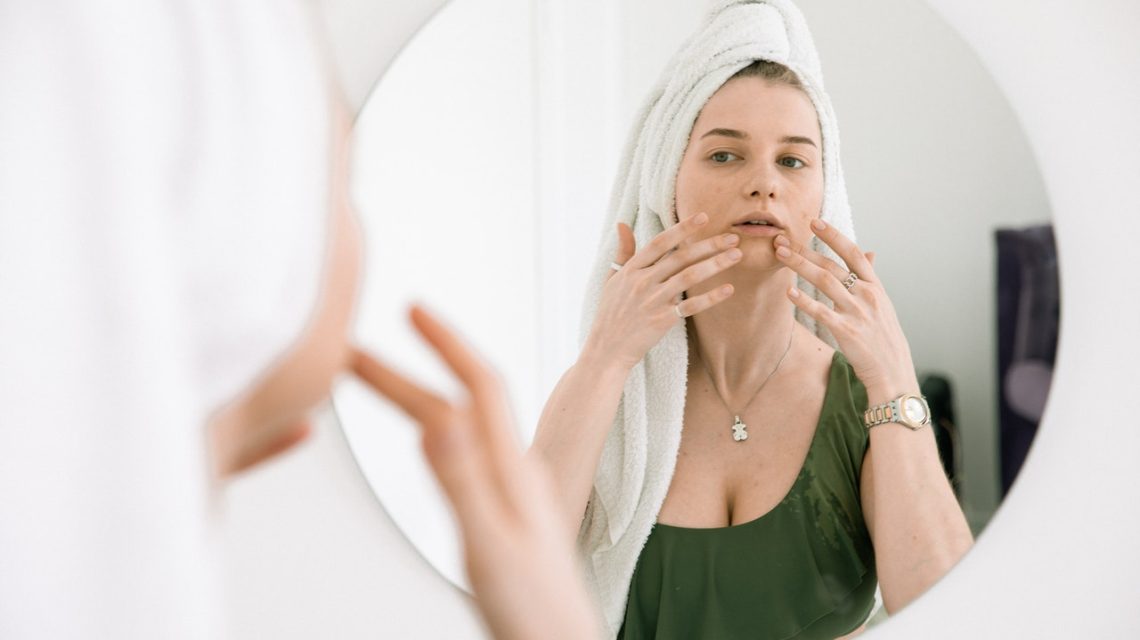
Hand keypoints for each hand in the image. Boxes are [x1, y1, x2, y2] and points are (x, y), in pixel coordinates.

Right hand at [350, 306, 598, 639]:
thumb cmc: (535, 613)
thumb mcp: (490, 544)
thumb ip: (463, 480)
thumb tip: (437, 413)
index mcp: (513, 472)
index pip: (478, 385)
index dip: (445, 343)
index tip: (410, 308)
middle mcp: (517, 473)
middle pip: (459, 403)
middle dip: (405, 372)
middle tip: (353, 353)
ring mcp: (514, 493)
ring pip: (463, 426)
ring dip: (420, 397)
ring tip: (385, 384)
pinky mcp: (507, 514)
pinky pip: (468, 453)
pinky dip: (437, 431)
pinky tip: (433, 438)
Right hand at [586, 213, 741, 369]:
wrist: (607, 348)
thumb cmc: (610, 313)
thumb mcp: (611, 279)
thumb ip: (622, 252)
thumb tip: (622, 224)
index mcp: (631, 269)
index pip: (660, 242)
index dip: (682, 228)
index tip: (703, 217)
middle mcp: (643, 282)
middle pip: (680, 257)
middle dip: (709, 245)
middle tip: (732, 237)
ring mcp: (653, 301)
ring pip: (689, 277)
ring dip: (715, 264)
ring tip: (736, 255)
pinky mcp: (662, 320)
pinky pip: (691, 306)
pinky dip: (711, 297)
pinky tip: (728, 289)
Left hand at [774, 218, 916, 397]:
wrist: (892, 369)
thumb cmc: (883, 335)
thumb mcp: (882, 303)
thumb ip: (870, 277)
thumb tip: (869, 253)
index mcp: (875, 286)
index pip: (853, 253)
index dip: (833, 236)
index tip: (814, 222)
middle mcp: (866, 295)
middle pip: (832, 266)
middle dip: (806, 251)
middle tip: (783, 240)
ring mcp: (857, 312)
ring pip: (824, 282)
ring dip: (800, 266)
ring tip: (781, 256)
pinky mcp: (846, 331)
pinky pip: (821, 311)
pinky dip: (804, 300)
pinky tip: (789, 292)